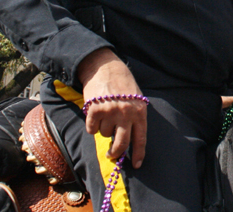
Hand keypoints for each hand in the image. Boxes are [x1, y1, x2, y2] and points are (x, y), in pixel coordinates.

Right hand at [78, 49, 147, 168]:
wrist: (104, 67)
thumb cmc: (122, 83)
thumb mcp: (136, 97)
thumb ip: (135, 116)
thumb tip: (129, 140)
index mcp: (140, 111)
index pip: (141, 138)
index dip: (139, 154)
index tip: (137, 164)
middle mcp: (126, 113)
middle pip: (121, 144)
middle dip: (116, 152)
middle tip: (112, 154)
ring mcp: (110, 112)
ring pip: (105, 135)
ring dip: (103, 129)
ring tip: (105, 114)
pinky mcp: (95, 111)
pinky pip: (92, 129)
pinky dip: (92, 125)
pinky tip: (95, 113)